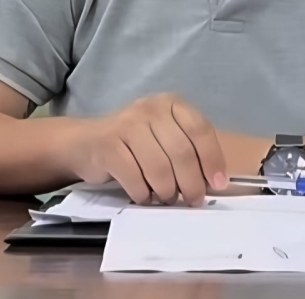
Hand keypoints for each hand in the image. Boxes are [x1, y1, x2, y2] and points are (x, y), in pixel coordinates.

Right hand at [68, 93, 227, 206]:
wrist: (86, 143)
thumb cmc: (135, 143)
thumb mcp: (165, 136)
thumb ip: (189, 149)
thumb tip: (215, 181)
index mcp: (171, 104)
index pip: (200, 130)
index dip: (212, 159)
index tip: (218, 184)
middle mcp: (151, 109)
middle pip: (182, 151)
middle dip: (191, 183)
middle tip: (192, 200)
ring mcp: (128, 124)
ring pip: (159, 167)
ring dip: (166, 191)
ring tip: (166, 198)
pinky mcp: (108, 145)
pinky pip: (134, 178)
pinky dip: (143, 194)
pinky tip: (144, 195)